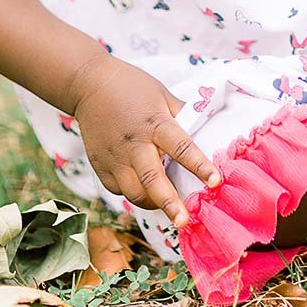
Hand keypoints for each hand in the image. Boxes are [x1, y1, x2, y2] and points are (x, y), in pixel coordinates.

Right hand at [71, 54, 221, 228]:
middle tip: (184, 221)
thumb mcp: (162, 95)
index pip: (181, 148)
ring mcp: (115, 159)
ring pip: (134, 193)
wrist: (90, 85)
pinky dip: (134, 194)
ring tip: (170, 207)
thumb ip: (181, 115)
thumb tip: (204, 129)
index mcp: (155, 124)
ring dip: (153, 203)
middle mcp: (134, 145)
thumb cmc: (132, 87)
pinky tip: (145, 190)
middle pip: (153, 180)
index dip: (200, 166)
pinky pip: (119, 190)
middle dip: (170, 203)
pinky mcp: (101, 168)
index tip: (216, 182)